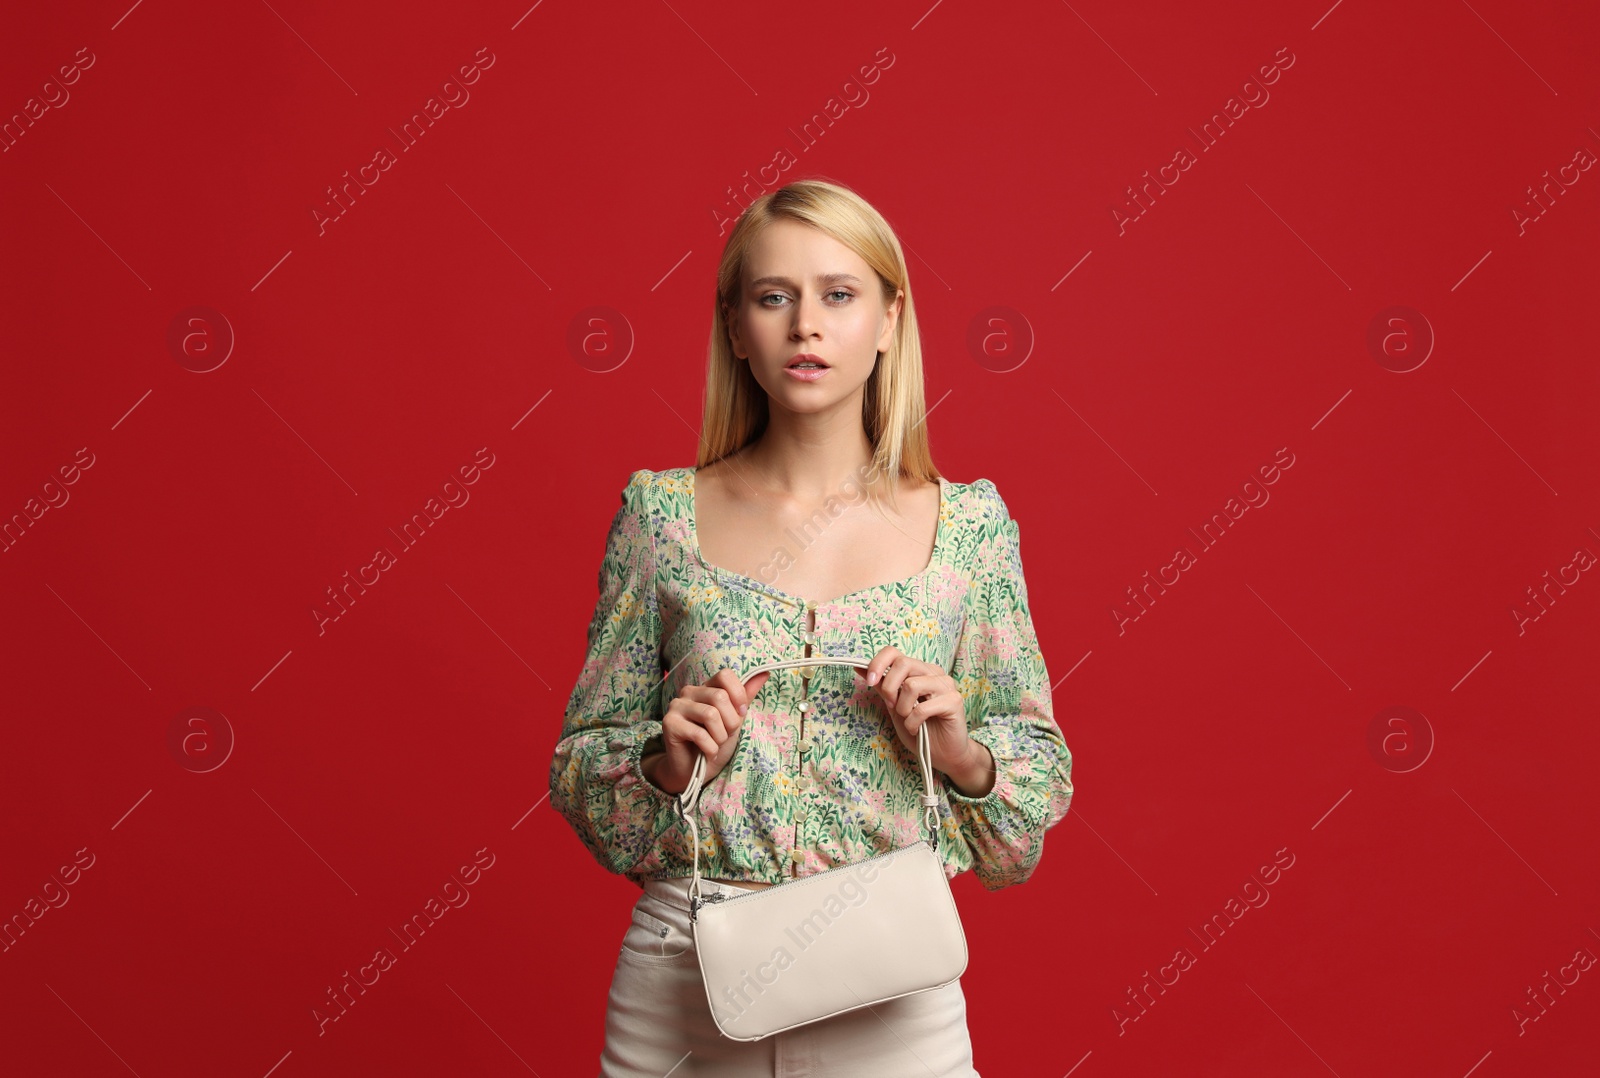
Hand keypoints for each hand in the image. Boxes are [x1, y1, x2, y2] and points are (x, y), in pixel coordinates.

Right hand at [644, 668, 773, 794]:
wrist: (695, 771)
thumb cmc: (715, 743)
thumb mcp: (735, 719)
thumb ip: (746, 696)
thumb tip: (765, 673)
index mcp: (705, 687)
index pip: (725, 675)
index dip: (738, 695)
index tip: (740, 714)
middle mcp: (689, 692)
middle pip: (720, 697)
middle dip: (730, 722)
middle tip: (724, 735)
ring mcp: (676, 706)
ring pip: (710, 715)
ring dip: (720, 737)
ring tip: (715, 744)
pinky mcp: (669, 723)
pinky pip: (699, 734)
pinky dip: (710, 748)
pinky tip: (707, 752)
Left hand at [858, 647, 985, 784]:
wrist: (942, 754)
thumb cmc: (919, 728)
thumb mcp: (894, 706)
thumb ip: (882, 686)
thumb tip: (859, 667)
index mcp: (918, 670)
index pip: (894, 652)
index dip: (877, 664)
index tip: (869, 682)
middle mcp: (933, 672)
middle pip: (903, 663)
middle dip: (889, 688)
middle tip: (893, 707)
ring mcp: (946, 685)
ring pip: (912, 684)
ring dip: (903, 708)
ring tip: (908, 719)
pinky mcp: (954, 701)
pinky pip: (923, 708)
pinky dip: (913, 723)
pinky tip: (917, 729)